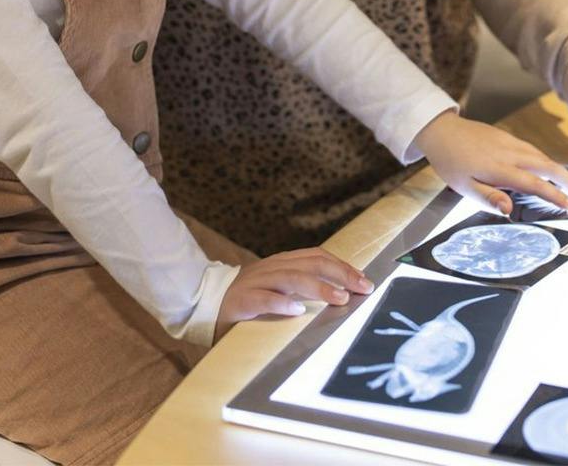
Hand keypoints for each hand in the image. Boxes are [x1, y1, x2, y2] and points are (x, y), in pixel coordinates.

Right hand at [215, 248, 372, 341]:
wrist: (203, 304)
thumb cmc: (248, 301)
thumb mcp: (277, 289)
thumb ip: (301, 288)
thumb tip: (340, 294)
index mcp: (281, 263)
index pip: (317, 257)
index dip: (342, 267)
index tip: (364, 281)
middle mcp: (270, 268)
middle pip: (310, 263)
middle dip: (339, 274)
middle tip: (361, 288)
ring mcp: (255, 282)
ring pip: (290, 278)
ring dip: (318, 287)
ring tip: (339, 298)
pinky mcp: (240, 301)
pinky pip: (262, 299)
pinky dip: (281, 303)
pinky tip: (297, 310)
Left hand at [411, 110, 567, 216]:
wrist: (441, 131)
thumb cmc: (451, 163)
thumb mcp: (463, 187)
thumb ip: (488, 198)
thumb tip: (509, 210)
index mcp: (498, 168)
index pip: (534, 184)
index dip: (554, 195)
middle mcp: (509, 153)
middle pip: (546, 165)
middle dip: (567, 180)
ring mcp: (510, 142)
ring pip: (541, 156)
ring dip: (559, 170)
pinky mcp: (508, 136)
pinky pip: (533, 149)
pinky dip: (546, 160)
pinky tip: (549, 169)